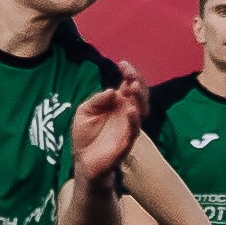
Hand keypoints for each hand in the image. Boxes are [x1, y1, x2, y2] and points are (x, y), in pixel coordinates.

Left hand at [72, 64, 149, 186]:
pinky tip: (130, 110)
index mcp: (118, 103)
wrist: (83, 161)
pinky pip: (133, 130)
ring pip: (141, 111)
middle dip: (137, 82)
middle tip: (130, 74)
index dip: (129, 73)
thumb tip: (112, 90)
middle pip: (139, 95)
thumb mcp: (85, 111)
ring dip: (139, 98)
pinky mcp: (126, 142)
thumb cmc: (85, 135)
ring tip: (132, 87)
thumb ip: (97, 100)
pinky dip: (134, 120)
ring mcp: (128, 127)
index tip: (122, 63)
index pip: (129, 85)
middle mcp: (126, 113)